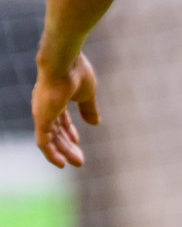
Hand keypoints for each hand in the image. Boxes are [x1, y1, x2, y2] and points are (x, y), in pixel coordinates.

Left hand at [32, 53, 99, 168]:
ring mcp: (42, 114)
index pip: (60, 120)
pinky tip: (61, 163)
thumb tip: (95, 124)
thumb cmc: (77, 73)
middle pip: (56, 132)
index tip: (78, 141)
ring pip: (51, 139)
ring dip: (63, 152)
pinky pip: (43, 142)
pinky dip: (51, 154)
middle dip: (68, 146)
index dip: (69, 131)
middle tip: (80, 160)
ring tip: (77, 162)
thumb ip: (89, 109)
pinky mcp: (41, 119)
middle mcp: (46, 107)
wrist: (64, 63)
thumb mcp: (88, 94)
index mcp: (56, 99)